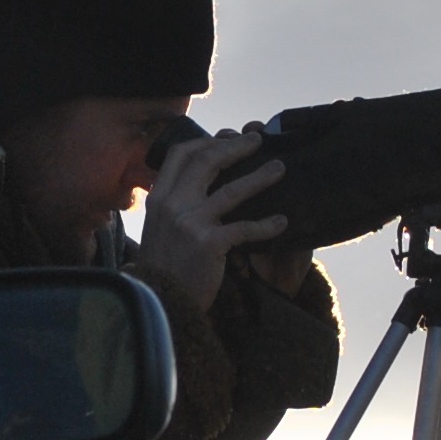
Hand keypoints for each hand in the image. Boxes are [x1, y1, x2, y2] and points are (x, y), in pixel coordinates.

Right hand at [134, 126, 287, 311]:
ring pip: (231, 189)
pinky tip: (281, 222)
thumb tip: (200, 179)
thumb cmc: (165, 264)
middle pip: (207, 161)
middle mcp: (171, 205)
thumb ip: (174, 201)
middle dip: (235, 147)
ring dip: (259, 176)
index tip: (227, 137)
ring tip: (279, 168)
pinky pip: (244, 227)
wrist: (160, 302)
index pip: (181, 154)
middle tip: (257, 141)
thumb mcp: (159, 226)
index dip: (206, 141)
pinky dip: (266, 224)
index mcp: (158, 197)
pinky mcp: (208, 244)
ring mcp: (189, 223)